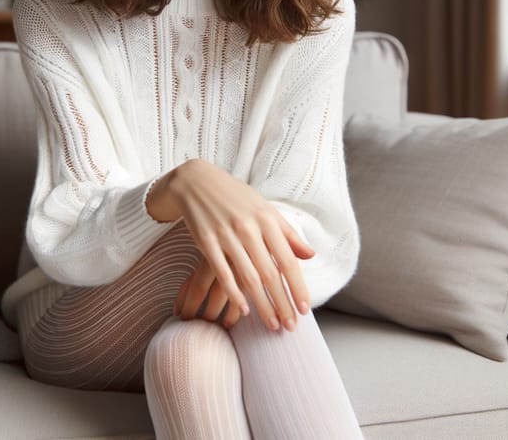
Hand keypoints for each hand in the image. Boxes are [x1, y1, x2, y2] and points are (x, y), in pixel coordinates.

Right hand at [149, 159, 314, 330]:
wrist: (197, 181)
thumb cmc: (236, 197)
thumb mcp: (265, 209)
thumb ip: (287, 233)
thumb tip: (310, 255)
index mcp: (267, 219)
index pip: (288, 260)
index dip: (297, 287)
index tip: (304, 310)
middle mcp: (249, 227)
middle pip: (270, 274)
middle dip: (282, 304)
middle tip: (290, 327)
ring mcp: (226, 234)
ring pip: (248, 278)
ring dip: (262, 305)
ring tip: (271, 324)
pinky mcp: (206, 240)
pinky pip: (222, 273)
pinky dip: (234, 293)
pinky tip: (243, 310)